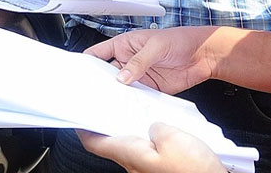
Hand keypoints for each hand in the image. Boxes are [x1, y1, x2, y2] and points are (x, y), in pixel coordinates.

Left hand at [77, 123, 225, 172]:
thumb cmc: (193, 172)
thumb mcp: (172, 138)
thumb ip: (157, 126)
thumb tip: (154, 125)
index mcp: (130, 155)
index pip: (94, 142)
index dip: (82, 128)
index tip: (77, 116)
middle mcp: (136, 164)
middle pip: (114, 141)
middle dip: (110, 123)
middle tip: (110, 106)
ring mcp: (149, 168)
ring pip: (134, 145)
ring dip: (134, 129)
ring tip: (140, 112)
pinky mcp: (164, 169)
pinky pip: (152, 151)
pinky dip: (152, 138)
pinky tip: (164, 129)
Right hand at [84, 26, 221, 94]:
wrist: (202, 55)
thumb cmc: (179, 40)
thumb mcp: (155, 46)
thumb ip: (138, 62)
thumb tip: (122, 76)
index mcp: (123, 46)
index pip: (98, 53)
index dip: (86, 62)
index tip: (79, 72)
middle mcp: (128, 62)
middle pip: (106, 74)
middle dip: (100, 83)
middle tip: (94, 92)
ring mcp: (138, 77)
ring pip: (120, 88)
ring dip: (116, 95)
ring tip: (110, 102)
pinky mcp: (150, 89)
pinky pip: (136, 97)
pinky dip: (132, 103)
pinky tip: (129, 106)